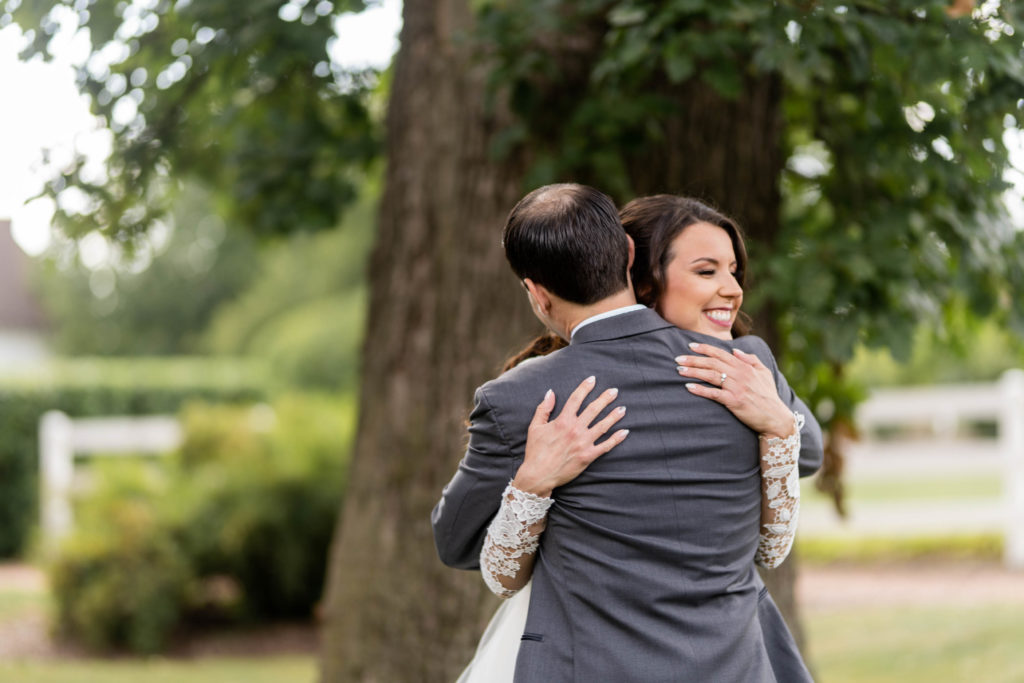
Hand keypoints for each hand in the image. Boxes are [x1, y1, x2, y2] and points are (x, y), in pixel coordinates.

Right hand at [512, 376, 629, 497]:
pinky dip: (616, 439)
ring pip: (603, 426)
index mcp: (562, 420)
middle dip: (605, 399)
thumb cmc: (535, 451)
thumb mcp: (535, 427)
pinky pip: (606, 446)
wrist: (539, 475)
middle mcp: (575, 429)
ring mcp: (583, 443)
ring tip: (623, 408)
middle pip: (593, 409)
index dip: (585, 387)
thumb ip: (543, 408)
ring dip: (614, 416)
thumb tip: (550, 392)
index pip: (576, 399)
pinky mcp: (588, 456)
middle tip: (614, 391)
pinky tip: (625, 432)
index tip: (592, 379)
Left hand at [675, 343, 792, 438]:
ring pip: (710, 375)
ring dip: (693, 372)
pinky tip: (689, 387)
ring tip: (679, 370)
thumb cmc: (768, 396)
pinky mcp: (734, 401)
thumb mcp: (764, 373)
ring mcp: (737, 387)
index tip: (690, 346)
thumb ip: (751, 359)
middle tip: (678, 359)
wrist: (776, 417)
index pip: (721, 353)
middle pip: (712, 363)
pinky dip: (700, 390)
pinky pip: (714, 393)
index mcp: (745, 366)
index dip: (705, 348)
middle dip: (693, 360)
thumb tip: (735, 350)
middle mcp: (740, 374)